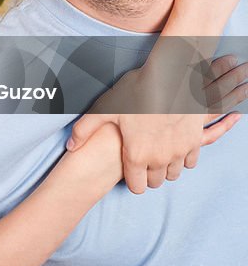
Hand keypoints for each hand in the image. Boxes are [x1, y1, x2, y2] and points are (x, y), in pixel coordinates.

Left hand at [69, 55, 244, 192]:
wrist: (169, 77)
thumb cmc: (135, 92)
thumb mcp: (104, 109)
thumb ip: (84, 130)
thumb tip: (71, 146)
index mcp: (137, 156)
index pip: (137, 187)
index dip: (131, 181)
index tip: (128, 170)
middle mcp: (160, 159)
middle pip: (155, 183)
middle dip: (147, 175)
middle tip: (140, 161)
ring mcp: (180, 152)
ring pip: (173, 174)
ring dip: (165, 168)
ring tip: (155, 153)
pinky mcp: (195, 142)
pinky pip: (190, 162)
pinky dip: (182, 158)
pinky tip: (171, 146)